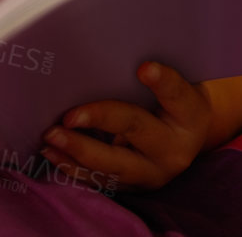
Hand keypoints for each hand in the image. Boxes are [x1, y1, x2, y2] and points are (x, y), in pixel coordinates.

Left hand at [40, 61, 211, 190]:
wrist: (185, 140)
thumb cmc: (173, 102)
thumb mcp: (175, 86)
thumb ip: (151, 75)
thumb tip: (104, 54)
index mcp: (190, 115)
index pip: (176, 94)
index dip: (161, 81)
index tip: (144, 68)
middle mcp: (174, 148)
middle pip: (136, 130)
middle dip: (100, 120)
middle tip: (68, 116)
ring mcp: (153, 173)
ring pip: (113, 165)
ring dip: (77, 150)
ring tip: (51, 137)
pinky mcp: (133, 187)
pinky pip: (100, 179)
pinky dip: (73, 166)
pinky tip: (51, 152)